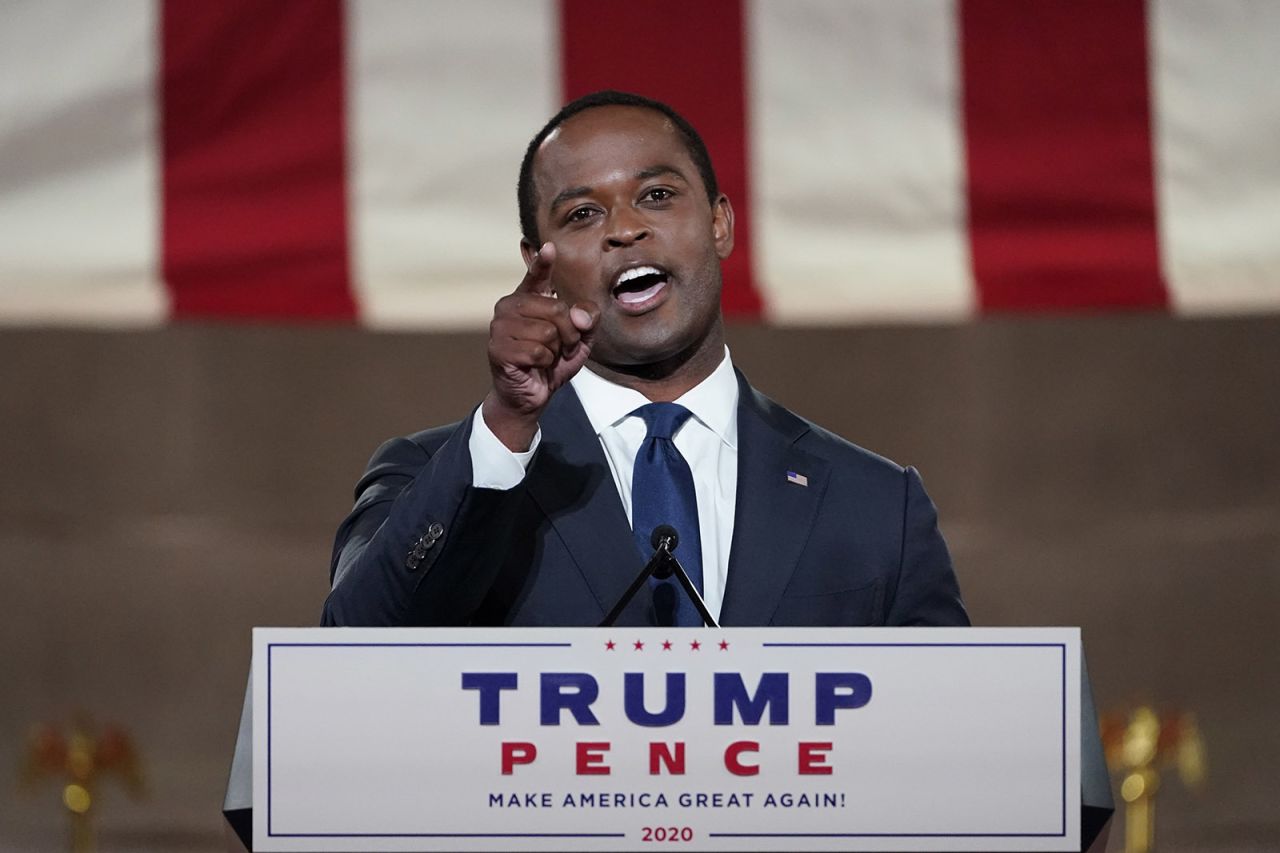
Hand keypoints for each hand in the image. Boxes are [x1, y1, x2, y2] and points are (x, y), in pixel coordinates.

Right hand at [484, 243, 597, 450]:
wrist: (531, 396)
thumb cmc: (551, 363)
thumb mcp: (579, 340)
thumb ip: (586, 320)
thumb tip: (578, 314)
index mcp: (528, 300)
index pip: (536, 277)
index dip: (542, 263)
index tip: (549, 248)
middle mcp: (510, 307)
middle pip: (555, 309)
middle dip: (568, 333)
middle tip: (560, 347)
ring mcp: (500, 327)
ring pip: (547, 332)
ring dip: (555, 350)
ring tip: (546, 357)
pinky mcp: (498, 348)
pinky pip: (537, 351)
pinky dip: (544, 363)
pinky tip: (535, 366)